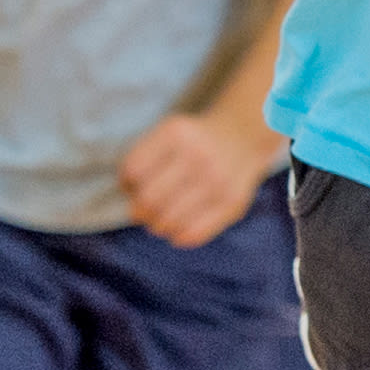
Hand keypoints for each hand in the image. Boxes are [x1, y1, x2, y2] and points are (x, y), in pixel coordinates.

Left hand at [120, 109, 275, 247]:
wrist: (243, 136)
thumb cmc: (194, 141)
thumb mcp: (167, 133)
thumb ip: (143, 160)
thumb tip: (131, 205)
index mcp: (176, 133)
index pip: (134, 170)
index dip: (127, 184)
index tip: (134, 186)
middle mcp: (198, 156)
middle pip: (149, 200)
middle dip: (139, 210)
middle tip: (144, 211)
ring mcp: (218, 181)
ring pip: (168, 221)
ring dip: (157, 225)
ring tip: (161, 219)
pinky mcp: (233, 203)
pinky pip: (193, 234)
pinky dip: (178, 236)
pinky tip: (179, 229)